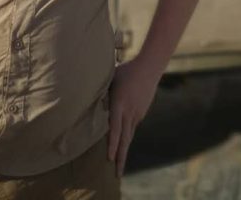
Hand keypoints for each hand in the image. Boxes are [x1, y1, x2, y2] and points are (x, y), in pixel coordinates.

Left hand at [107, 57, 162, 176]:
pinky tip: (122, 140)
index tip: (110, 158)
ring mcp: (137, 113)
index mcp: (120, 103)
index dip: (112, 144)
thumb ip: (102, 94)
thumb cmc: (126, 70)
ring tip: (118, 166)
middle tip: (117, 174)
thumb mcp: (110, 80)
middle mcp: (130, 112)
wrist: (150, 67)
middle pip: (125, 138)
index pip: (115, 128)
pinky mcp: (141, 112)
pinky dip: (126, 135)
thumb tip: (90, 106)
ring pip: (129, 135)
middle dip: (120, 157)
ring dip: (123, 150)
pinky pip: (132, 126)